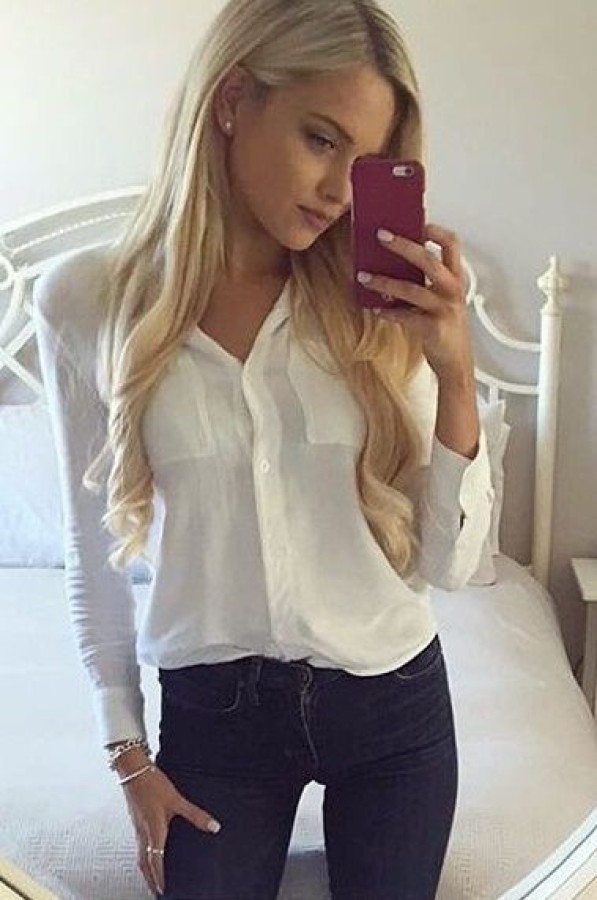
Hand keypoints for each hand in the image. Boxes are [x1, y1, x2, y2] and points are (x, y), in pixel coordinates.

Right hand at [120, 762, 221, 895]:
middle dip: (150, 879)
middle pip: (144, 863)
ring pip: (139, 854)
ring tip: (152, 877)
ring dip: (146, 868)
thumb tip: (213, 826)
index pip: (155, 861)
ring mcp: (137, 826)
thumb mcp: (176, 799)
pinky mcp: (136, 819)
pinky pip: (138, 844)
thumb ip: (195, 814)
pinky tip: (149, 850)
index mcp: (153, 831)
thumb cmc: (152, 783)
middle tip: (156, 891)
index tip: (164, 890)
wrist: (132, 770)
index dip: (160, 877)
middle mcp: (143, 832)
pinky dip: (143, 854)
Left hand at [357, 224, 474, 383]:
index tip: (415, 222)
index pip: (452, 245)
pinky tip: (374, 309)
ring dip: (384, 282)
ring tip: (364, 276)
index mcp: (456, 280)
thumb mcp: (440, 300)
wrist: (455, 364)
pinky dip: (387, 312)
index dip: (435, 231)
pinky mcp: (433, 329)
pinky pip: (405, 316)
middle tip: (381, 235)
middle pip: (429, 260)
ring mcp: (445, 310)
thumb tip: (391, 264)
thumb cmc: (445, 328)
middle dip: (403, 245)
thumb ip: (424, 282)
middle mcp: (453, 291)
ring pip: (412, 289)